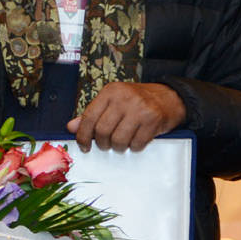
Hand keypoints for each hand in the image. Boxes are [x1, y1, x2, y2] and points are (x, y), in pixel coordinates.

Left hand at [66, 82, 184, 150]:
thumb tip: (71, 127)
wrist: (169, 97)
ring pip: (118, 140)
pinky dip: (134, 148)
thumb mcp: (112, 101)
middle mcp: (124, 98)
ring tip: (121, 143)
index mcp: (110, 91)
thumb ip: (92, 114)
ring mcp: (139, 109)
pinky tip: (135, 141)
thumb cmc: (137, 101)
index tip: (84, 146)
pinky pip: (136, 144)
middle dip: (102, 144)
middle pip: (102, 131)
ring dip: (118, 148)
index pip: (88, 117)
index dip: (83, 136)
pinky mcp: (153, 120)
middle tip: (105, 145)